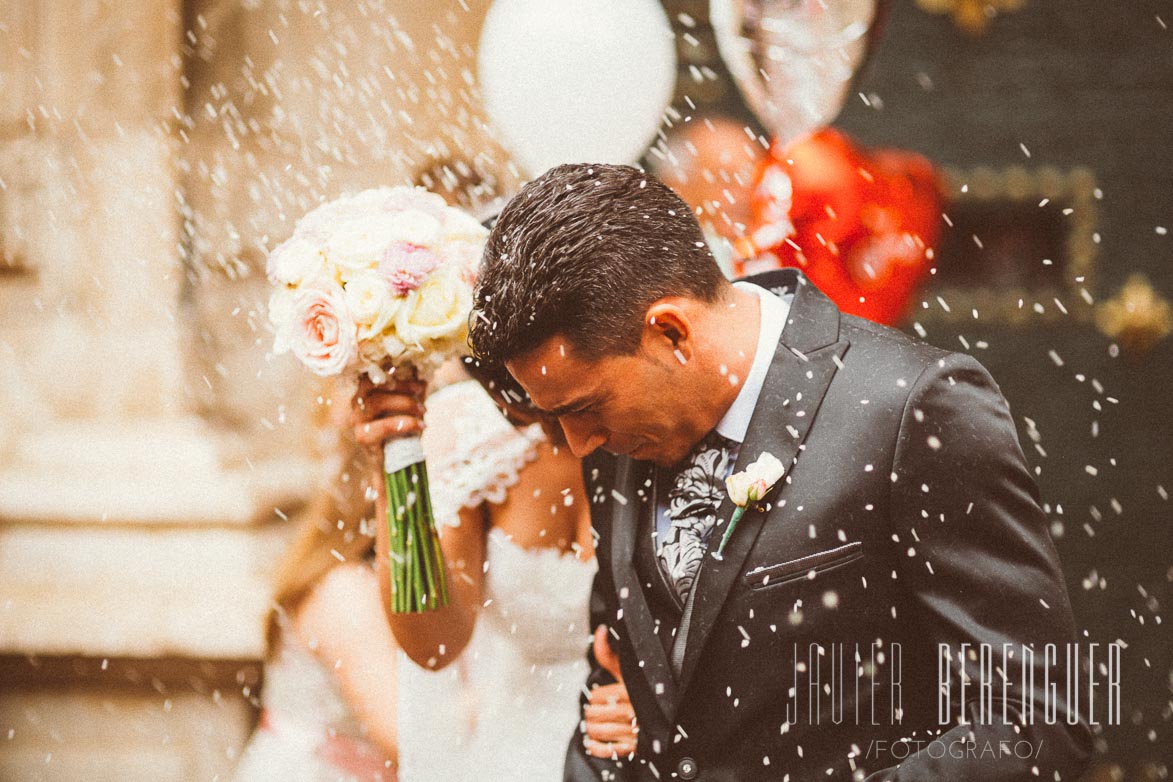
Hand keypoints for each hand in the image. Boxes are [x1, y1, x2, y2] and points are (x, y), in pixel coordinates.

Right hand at [351, 372, 426, 450]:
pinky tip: (420, 425)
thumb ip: (413, 390)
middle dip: (401, 385)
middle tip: (421, 392)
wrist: (396, 462)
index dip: (392, 370)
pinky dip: (404, 423)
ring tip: (423, 411)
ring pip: (376, 402)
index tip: (416, 377)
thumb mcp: (410, 406)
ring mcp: (357, 420)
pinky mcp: (362, 436)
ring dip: (404, 403)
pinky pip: (382, 426)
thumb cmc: (403, 429)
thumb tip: (423, 374)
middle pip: (371, 383)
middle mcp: (357, 402)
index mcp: (366, 390)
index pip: (372, 372)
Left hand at [583, 624, 638, 758]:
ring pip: (598, 732)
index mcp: (631, 691)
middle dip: (591, 713)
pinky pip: (607, 750)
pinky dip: (596, 747)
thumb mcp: (626, 671)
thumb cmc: (641, 689)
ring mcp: (634, 731)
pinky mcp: (635, 748)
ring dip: (591, 729)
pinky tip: (596, 741)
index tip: (599, 697)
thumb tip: (600, 630)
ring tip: (594, 724)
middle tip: (594, 711)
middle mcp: (634, 711)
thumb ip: (609, 653)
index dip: (594, 696)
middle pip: (595, 714)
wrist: (665, 715)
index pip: (598, 696)